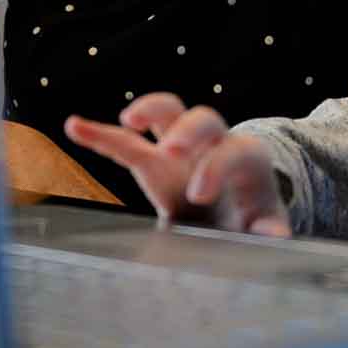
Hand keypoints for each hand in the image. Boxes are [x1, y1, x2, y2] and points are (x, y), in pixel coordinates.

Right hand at [62, 93, 291, 236]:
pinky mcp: (154, 161)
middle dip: (187, 132)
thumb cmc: (254, 217)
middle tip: (171, 152)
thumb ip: (268, 231)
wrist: (239, 210)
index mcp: (247, 162)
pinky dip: (101, 134)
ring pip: (168, 112)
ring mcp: (184, 148)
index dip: (217, 167)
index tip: (199, 195)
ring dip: (148, 110)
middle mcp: (216, 145)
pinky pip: (126, 143)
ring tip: (127, 122)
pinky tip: (74, 125)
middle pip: (205, 118)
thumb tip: (273, 236)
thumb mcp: (265, 226)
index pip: (236, 151)